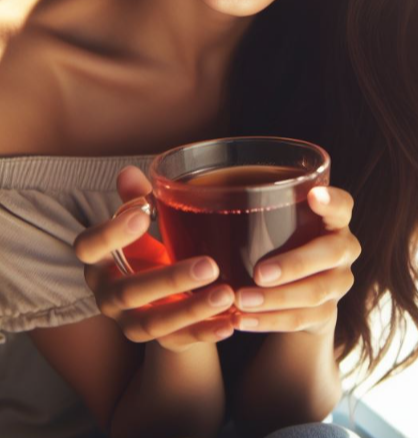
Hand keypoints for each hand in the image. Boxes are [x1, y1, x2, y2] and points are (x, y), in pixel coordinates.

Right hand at [73, 166, 236, 352]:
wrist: (164, 296)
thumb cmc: (152, 248)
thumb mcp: (145, 224)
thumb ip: (138, 199)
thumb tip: (129, 173)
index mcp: (100, 260)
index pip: (89, 247)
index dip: (110, 233)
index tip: (143, 213)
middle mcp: (109, 295)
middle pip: (128, 292)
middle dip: (169, 279)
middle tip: (209, 266)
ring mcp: (131, 323)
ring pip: (154, 324)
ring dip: (191, 310)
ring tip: (227, 295)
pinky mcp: (161, 341)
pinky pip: (181, 342)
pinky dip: (206, 333)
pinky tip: (231, 322)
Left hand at [232, 185, 360, 335]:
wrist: (303, 293)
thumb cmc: (284, 243)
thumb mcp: (281, 224)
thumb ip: (261, 211)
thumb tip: (193, 192)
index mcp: (335, 220)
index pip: (343, 205)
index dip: (332, 200)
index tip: (313, 195)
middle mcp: (344, 249)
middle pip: (331, 253)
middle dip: (295, 264)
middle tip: (259, 273)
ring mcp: (339, 283)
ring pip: (314, 292)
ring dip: (275, 299)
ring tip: (241, 300)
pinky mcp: (327, 313)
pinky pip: (300, 319)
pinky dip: (269, 321)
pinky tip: (243, 320)